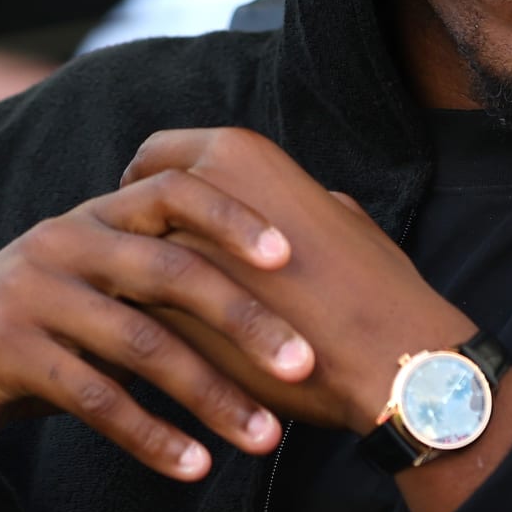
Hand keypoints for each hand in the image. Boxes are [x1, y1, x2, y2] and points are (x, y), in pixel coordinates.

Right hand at [0, 168, 314, 480]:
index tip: (290, 255)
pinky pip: (93, 397)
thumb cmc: (41, 323)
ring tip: (263, 438)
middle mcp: (66, 239)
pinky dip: (150, 436)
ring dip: (209, 395)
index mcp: (97, 214)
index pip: (173, 190)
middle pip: (170, 268)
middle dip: (245, 319)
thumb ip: (160, 271)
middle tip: (303, 364)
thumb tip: (272, 284)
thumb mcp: (96, 281)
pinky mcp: (7, 349)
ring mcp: (33, 291)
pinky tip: (193, 468)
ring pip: (139, 341)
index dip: (233, 216)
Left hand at [122, 128, 474, 434]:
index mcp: (237, 153)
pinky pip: (132, 316)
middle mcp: (195, 191)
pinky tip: (156, 350)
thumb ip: (287, 197)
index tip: (155, 213)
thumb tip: (270, 204)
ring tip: (137, 306)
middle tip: (136, 261)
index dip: (150, 184)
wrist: (389, 358)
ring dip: (127, 280)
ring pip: (123, 260)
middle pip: (128, 204)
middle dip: (129, 231)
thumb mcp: (336, 212)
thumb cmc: (373, 285)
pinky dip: (138, 329)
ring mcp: (174, 255)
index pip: (156, 155)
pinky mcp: (166, 318)